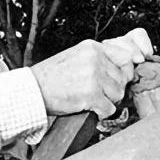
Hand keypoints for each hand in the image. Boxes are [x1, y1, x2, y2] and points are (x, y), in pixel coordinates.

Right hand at [30, 28, 153, 118]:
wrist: (31, 91)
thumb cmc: (50, 78)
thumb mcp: (76, 57)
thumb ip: (98, 59)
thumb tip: (126, 65)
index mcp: (92, 47)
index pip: (126, 56)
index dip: (128, 69)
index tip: (125, 77)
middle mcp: (95, 59)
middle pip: (123, 78)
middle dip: (114, 88)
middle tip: (97, 92)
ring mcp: (94, 76)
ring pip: (118, 94)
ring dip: (107, 101)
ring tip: (89, 99)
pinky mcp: (91, 94)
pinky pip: (109, 108)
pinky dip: (100, 112)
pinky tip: (87, 108)